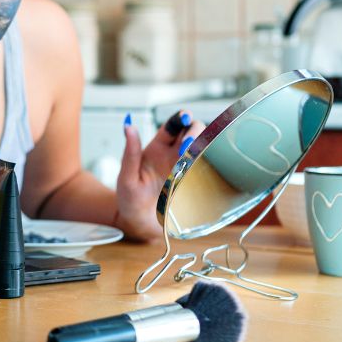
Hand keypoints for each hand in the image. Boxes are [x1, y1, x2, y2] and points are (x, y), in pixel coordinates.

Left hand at [115, 110, 204, 240]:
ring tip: (196, 157)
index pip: (173, 126)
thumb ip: (129, 153)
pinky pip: (210, 168)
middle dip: (195, 131)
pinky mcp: (197, 183)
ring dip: (206, 146)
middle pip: (193, 131)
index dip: (180, 117)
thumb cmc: (129, 200)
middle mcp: (175, 155)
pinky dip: (215, 163)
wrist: (141, 225)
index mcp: (157, 148)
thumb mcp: (126, 177)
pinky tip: (211, 166)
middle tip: (189, 145)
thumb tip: (128, 126)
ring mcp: (188, 168)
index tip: (184, 117)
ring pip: (205, 147)